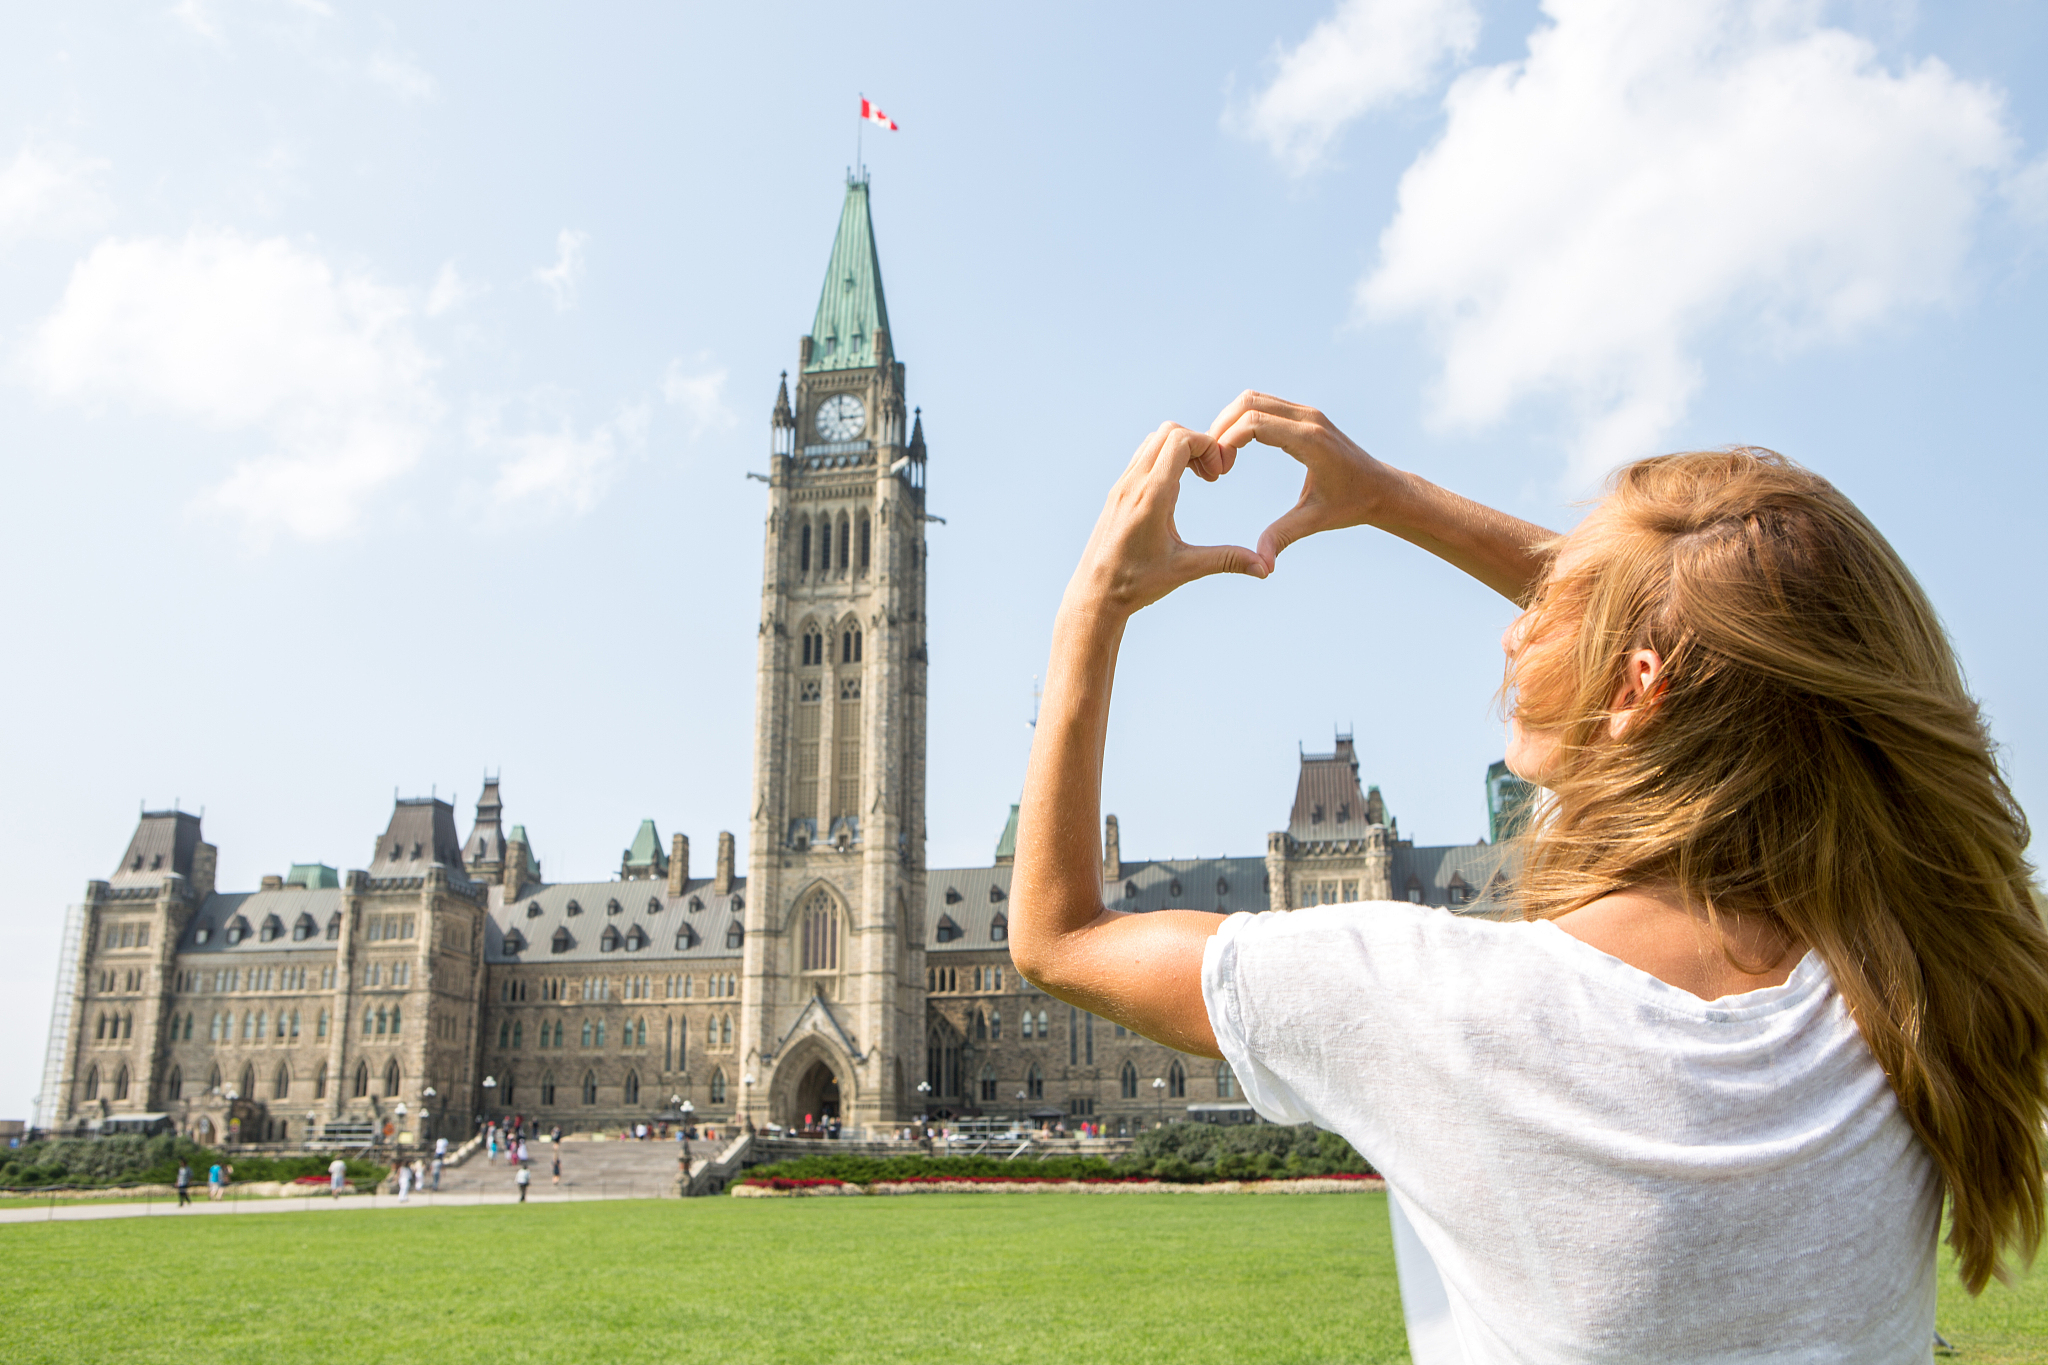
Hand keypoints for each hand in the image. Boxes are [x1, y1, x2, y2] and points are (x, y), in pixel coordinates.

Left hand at [1063, 422, 1266, 620]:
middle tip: (1212, 475)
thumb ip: (1227, 561)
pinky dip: (1165, 458)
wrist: (1095, 594)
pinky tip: (1178, 488)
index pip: (1180, 440)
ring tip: (1198, 478)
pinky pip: (1143, 456)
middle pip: (1168, 432)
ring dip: (1181, 449)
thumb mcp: (1186, 570)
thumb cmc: (1137, 583)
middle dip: (1198, 443)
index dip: (1208, 446)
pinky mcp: (1117, 491)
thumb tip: (1265, 568)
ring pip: (1153, 440)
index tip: (1219, 475)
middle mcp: (1133, 483)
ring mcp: (1122, 485)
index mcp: (1151, 496)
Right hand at [1206, 391, 1402, 571]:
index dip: (1226, 441)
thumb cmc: (1353, 504)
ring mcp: (1307, 413)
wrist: (1382, 488)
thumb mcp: (1315, 521)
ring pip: (1253, 399)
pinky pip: (1264, 405)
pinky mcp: (1304, 416)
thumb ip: (1283, 537)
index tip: (1219, 470)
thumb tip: (1261, 566)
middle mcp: (1308, 418)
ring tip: (1221, 456)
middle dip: (1221, 427)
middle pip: (1248, 402)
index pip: (1254, 422)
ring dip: (1230, 422)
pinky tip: (1236, 449)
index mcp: (1310, 440)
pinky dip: (1242, 421)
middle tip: (1213, 462)